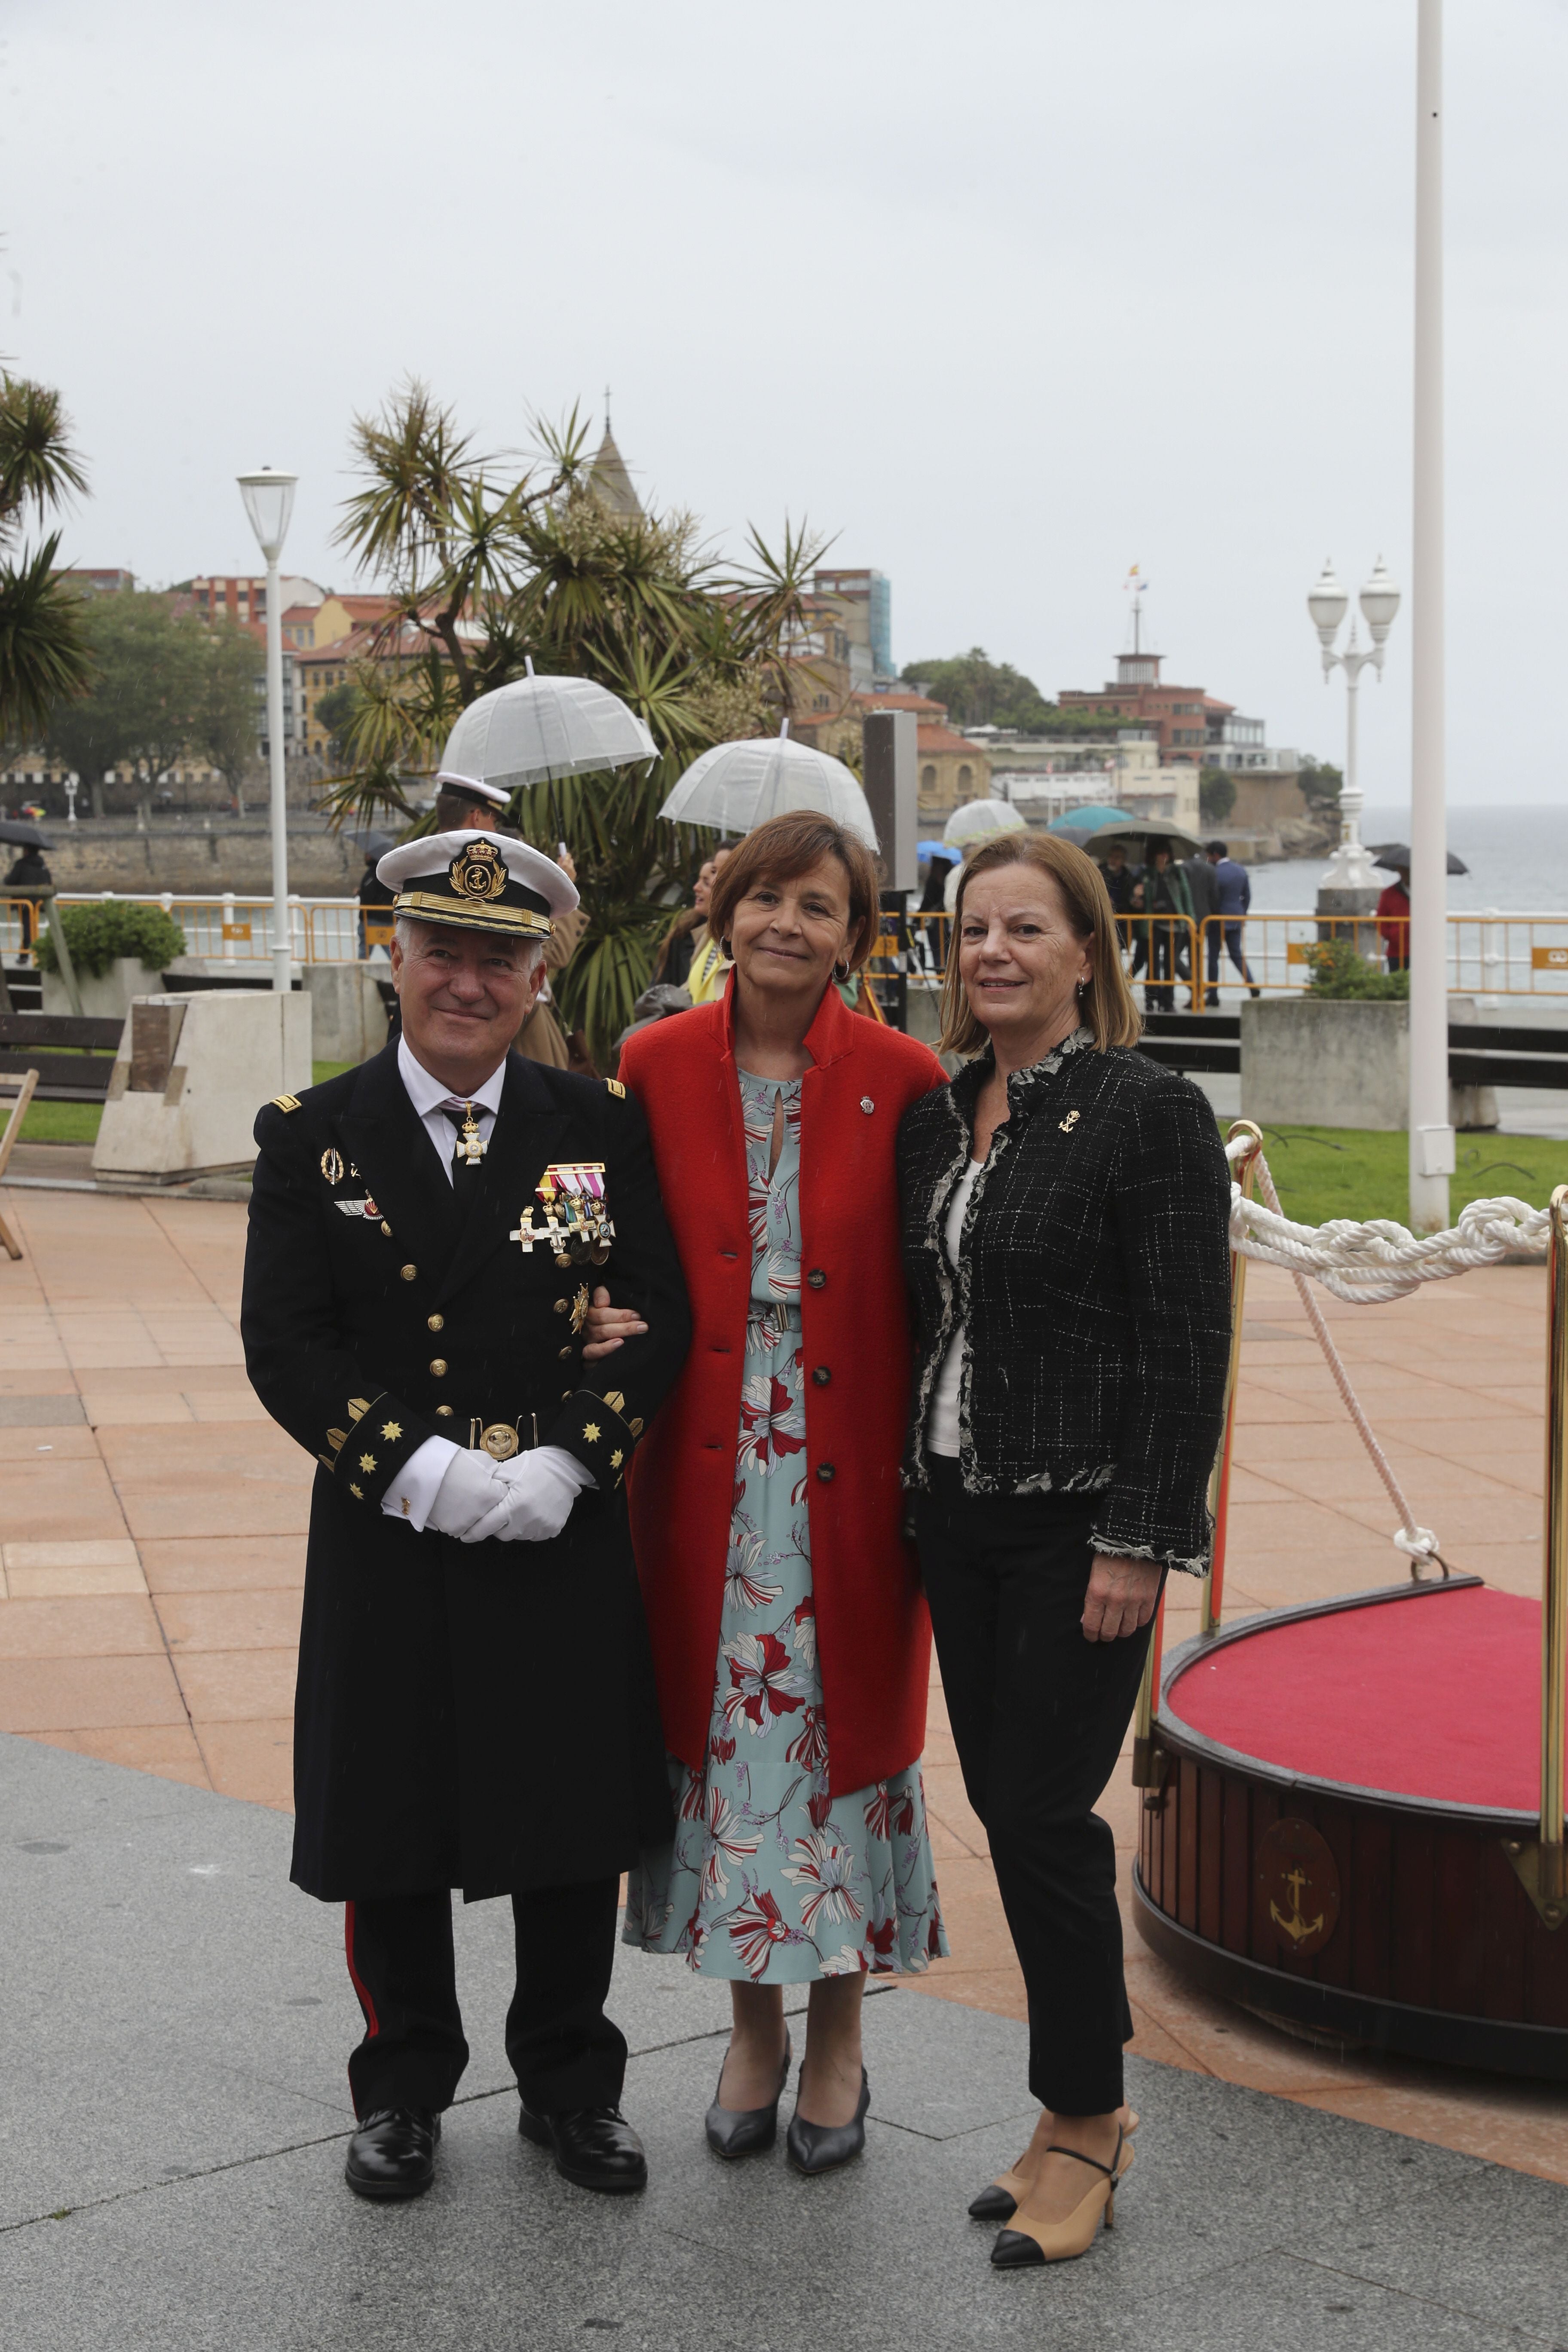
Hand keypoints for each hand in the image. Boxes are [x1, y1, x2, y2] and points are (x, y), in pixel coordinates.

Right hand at [425, 1449, 506, 1539]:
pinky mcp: (452, 1528)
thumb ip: (497, 1473)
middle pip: (493, 1514)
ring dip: (475, 1516)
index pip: (505, 1498)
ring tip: (464, 1500)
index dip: (497, 1490)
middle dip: (488, 1505)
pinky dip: (460, 1520)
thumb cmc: (456, 1462)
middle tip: (476, 1494)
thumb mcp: (484, 1460)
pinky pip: (462, 1528)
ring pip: (478, 1524)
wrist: (426, 1470)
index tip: (491, 1486)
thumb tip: (501, 1480)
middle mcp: (483, 1513)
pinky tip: (455, 1507)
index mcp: (493, 1495)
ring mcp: (467, 1523)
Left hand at [462, 1447, 587, 1543]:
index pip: (486, 1527)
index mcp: (514, 1505)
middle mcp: (528, 1519)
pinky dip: (530, 1528)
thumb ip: (490, 1488)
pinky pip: (535, 1535)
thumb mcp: (507, 1471)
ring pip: (519, 1536)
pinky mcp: (553, 1528)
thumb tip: (473, 1502)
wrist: (564, 1467)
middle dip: (498, 1526)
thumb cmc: (533, 1466)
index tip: (465, 1536)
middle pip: (502, 1535)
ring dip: (515, 1527)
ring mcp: (542, 1526)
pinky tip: (532, 1513)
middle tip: (501, 1512)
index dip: (473, 1533)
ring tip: (520, 1510)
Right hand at [556, 848, 576, 882]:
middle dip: (567, 860)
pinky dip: (569, 871)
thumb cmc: (555, 878)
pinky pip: (572, 871)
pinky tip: (566, 875)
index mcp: (564, 865)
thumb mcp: (556, 868)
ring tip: (563, 870)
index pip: (568, 856)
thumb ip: (559, 861)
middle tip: (563, 860)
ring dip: (568, 866)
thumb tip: (561, 856)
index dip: (566, 854)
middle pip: (571, 860)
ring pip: (571, 866)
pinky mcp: (574, 875)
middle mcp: (570, 868)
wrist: (561, 888)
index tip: (564, 853)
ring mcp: (573, 871)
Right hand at [583, 1283, 646, 1361]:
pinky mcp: (587, 1359)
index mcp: (588, 1315)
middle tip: (642, 1326)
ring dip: (618, 1335)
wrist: (598, 1340)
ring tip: (633, 1335)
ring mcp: (586, 1344)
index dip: (619, 1315)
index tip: (636, 1315)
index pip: (600, 1314)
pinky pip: (592, 1356)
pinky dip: (604, 1350)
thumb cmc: (605, 1316)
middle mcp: (586, 1330)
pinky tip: (619, 1344)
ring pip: (598, 1341)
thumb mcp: (602, 1300)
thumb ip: (600, 1294)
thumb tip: (602, 1301)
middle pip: (602, 1329)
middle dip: (625, 1327)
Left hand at [1081, 1553, 1161, 1642]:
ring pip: (1127, 1630)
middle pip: (1109, 1632)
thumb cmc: (1110, 1554)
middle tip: (1104, 1635)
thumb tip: (1087, 1619)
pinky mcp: (1149, 1598)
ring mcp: (1134, 1600)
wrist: (1134, 1538)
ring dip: (1121, 1631)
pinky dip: (1137, 1622)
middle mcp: (1115, 1600)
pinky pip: (1143, 1621)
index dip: (1090, 1635)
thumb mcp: (1093, 1573)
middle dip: (1104, 1636)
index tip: (1091, 1637)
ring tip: (1118, 1628)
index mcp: (1097, 1592)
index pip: (1091, 1625)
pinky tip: (1132, 1618)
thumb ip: (1091, 1598)